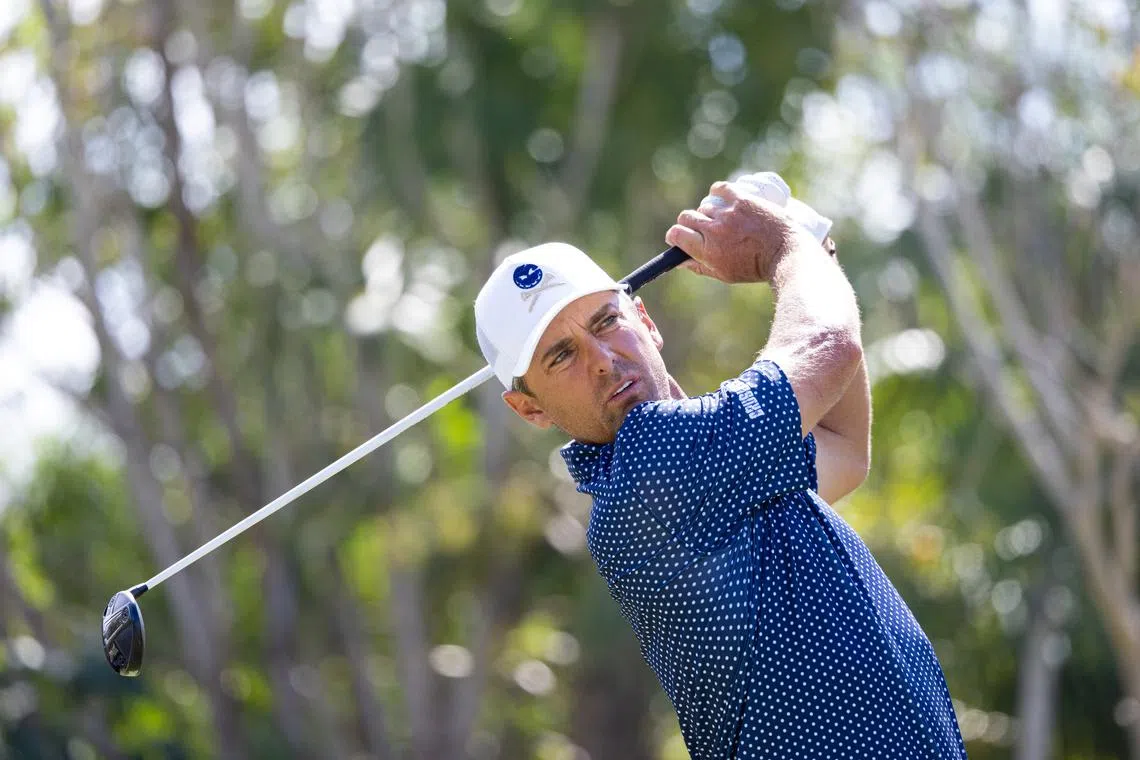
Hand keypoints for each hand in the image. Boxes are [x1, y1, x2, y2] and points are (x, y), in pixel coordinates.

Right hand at [665, 181, 819, 283]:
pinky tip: (720, 198)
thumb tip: (679, 261)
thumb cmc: (755, 267)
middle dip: (688, 223)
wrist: (785, 252)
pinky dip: (717, 193)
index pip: (676, 234)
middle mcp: (714, 230)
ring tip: (721, 219)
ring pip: (704, 206)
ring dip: (708, 212)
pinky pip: (719, 189)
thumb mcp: (725, 274)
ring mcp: (727, 213)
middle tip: (699, 228)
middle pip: (686, 217)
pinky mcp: (741, 199)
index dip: (675, 235)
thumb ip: (699, 267)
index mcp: (707, 251)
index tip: (679, 236)